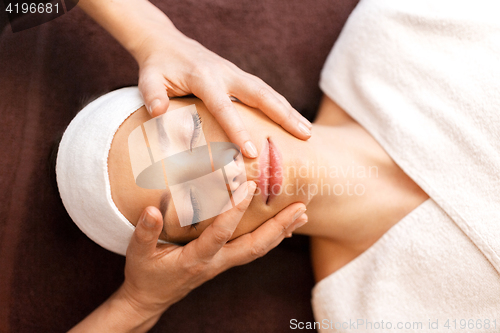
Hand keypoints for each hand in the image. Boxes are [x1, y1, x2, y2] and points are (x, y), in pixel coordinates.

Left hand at [78, 0, 311, 157]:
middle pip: (261, 94)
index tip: (253, 152)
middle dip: (284, 115)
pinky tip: (292, 120)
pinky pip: (264, 91)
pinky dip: (280, 106)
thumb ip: (153, 96)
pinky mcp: (239, 77)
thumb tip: (159, 113)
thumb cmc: (158, 66)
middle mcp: (227, 74)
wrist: (166, 43)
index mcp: (205, 78)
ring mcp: (236, 74)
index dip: (239, 130)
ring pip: (268, 92)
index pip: (225, 107)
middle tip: (305, 136)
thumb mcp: (149, 79)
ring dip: (289, 111)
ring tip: (308, 132)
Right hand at [120, 181, 307, 319]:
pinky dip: (272, 238)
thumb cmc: (145, 275)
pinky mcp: (225, 261)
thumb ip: (145, 232)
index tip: (249, 186)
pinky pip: (254, 250)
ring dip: (282, 231)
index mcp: (196, 259)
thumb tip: (150, 210)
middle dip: (279, 226)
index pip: (221, 233)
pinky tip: (283, 228)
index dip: (235, 210)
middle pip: (255, 246)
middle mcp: (216, 262)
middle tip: (300, 207)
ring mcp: (223, 264)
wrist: (151, 299)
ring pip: (259, 249)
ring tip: (301, 214)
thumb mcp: (138, 254)